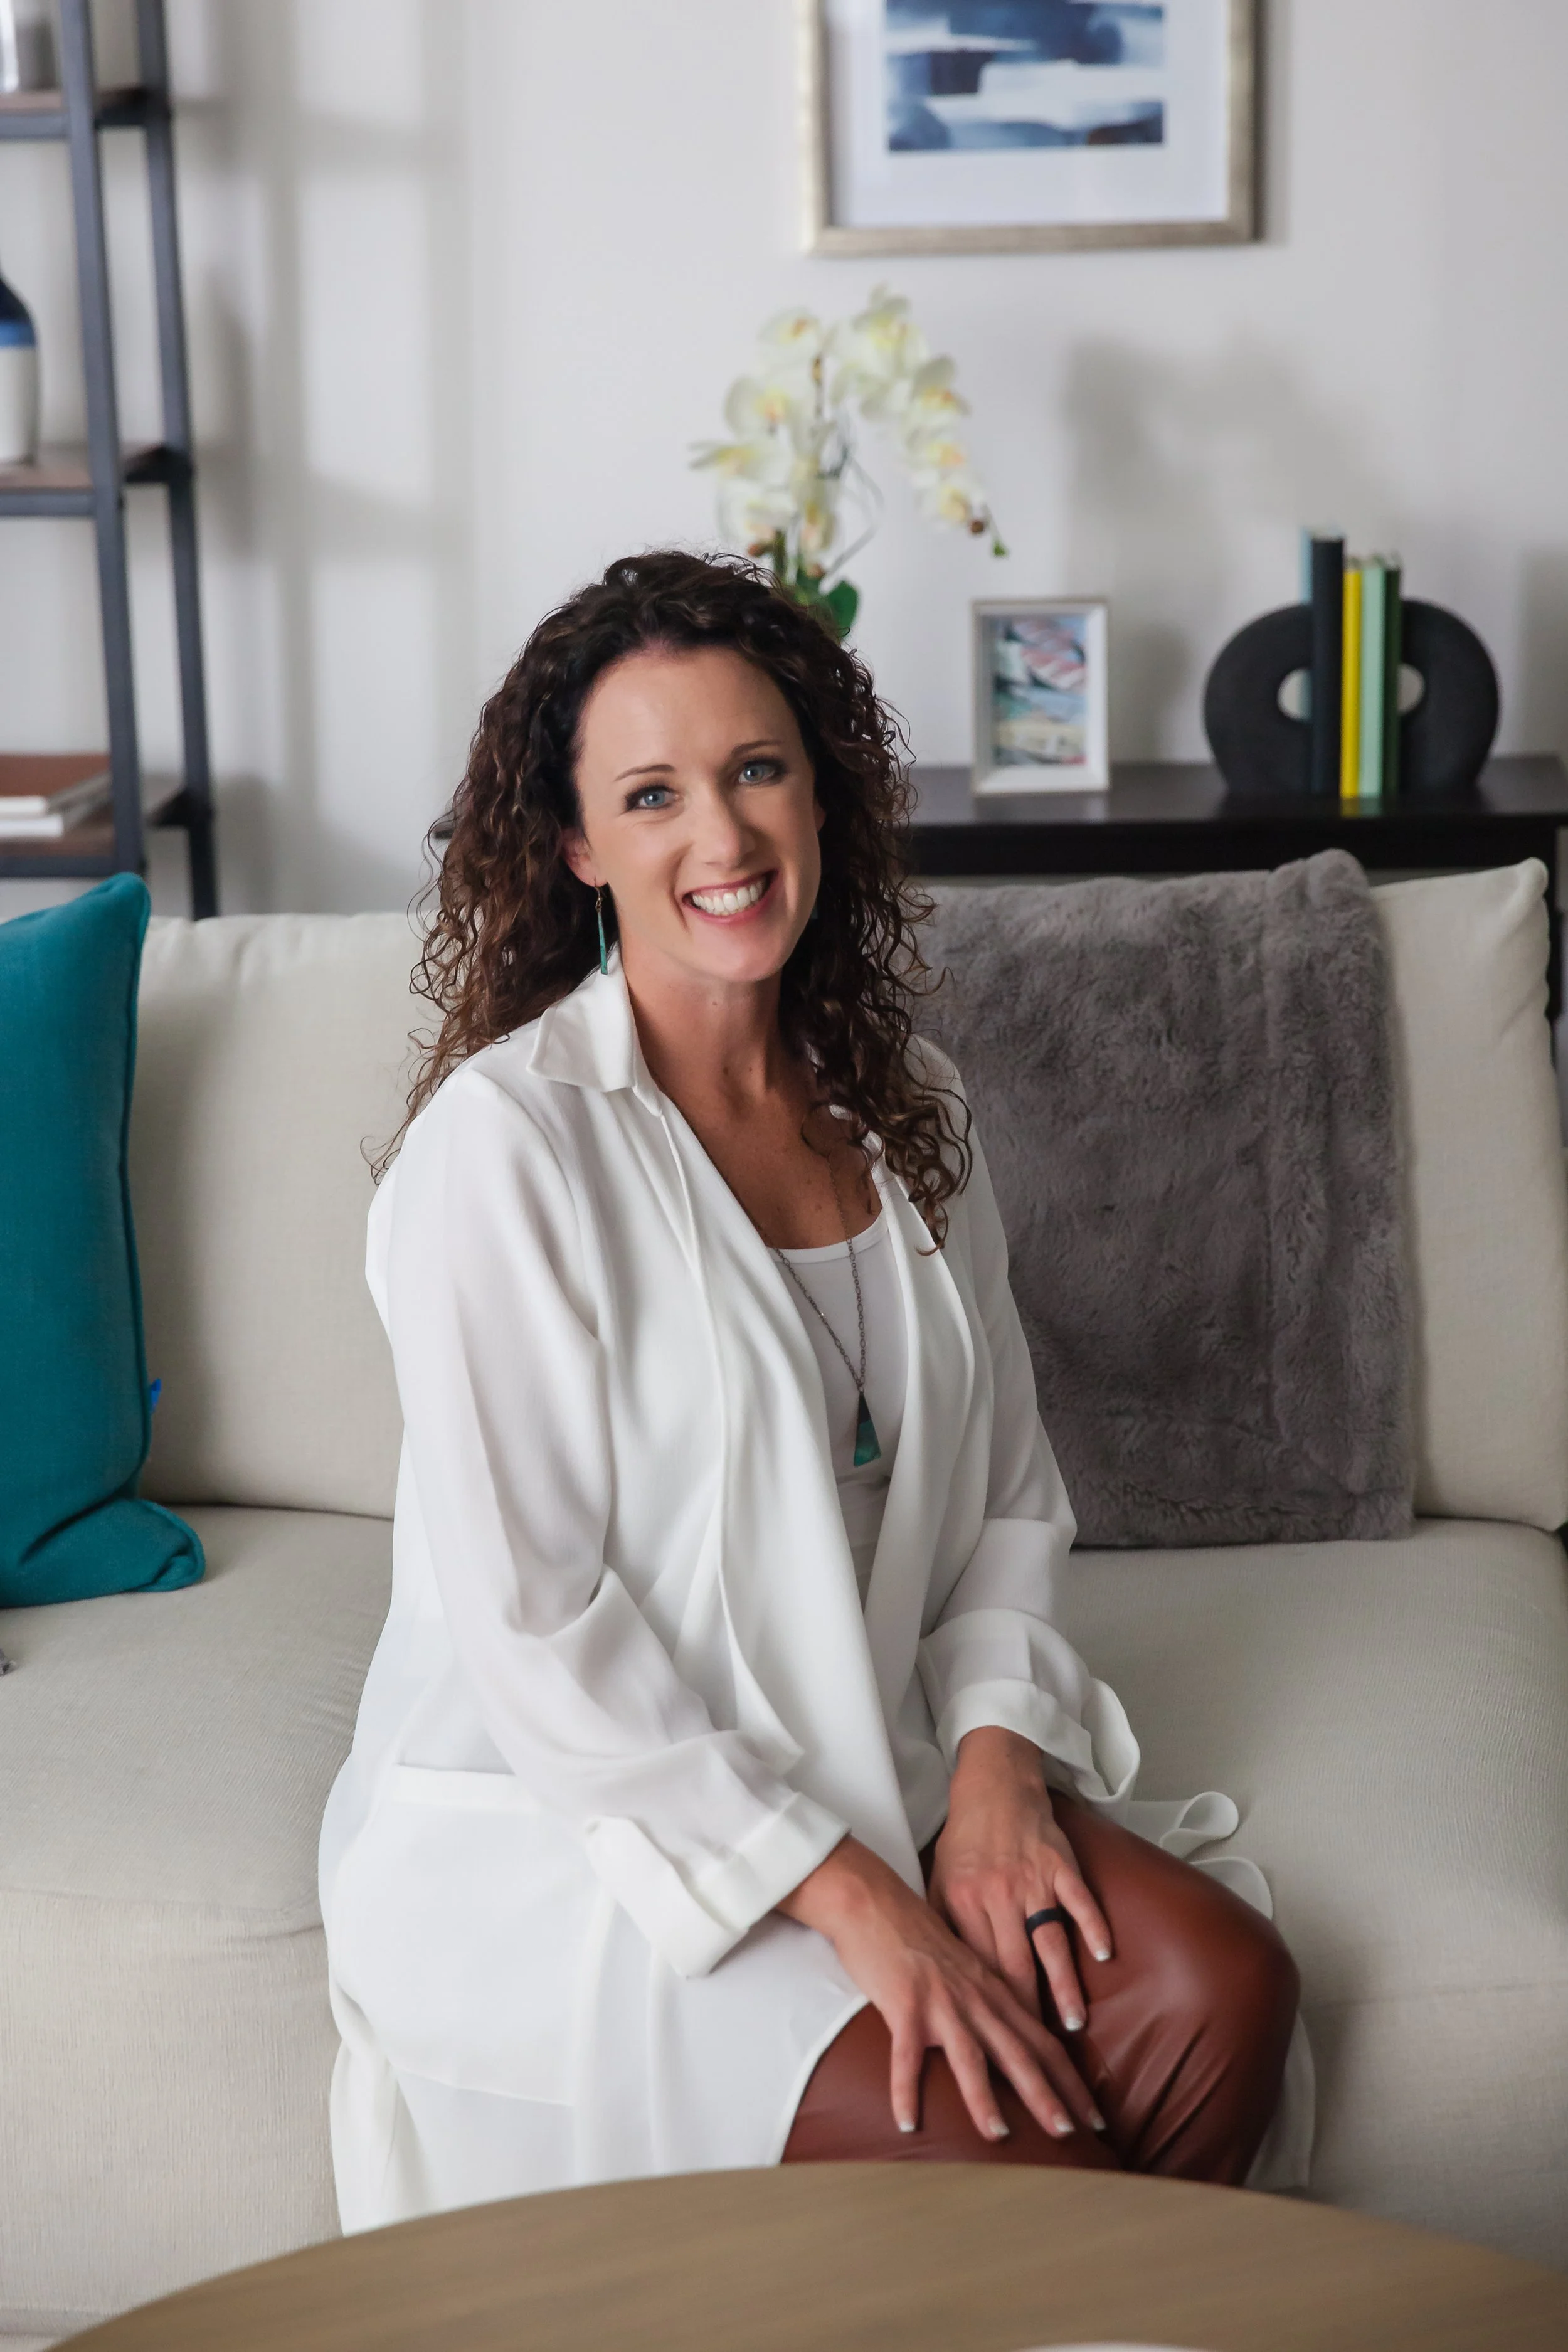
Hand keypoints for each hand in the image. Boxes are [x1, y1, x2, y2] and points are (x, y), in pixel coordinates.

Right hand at [778, 1834, 1102, 2144]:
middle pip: (1020, 2052)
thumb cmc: (917, 1937)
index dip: (1071, 2080)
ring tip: (999, 2136)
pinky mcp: (904, 2004)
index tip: (1094, 2116)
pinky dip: (906, 2091)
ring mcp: (940, 2002)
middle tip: (1070, 2134)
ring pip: (970, 2056)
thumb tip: (1008, 2039)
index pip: (1044, 2042)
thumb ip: (987, 2001)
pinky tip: (907, 2123)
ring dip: (984, 2098)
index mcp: (994, 1993)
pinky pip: (906, 2056)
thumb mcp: (965, 1969)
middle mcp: (976, 1999)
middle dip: (1048, 2095)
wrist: (875, 1902)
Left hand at [929, 1727, 1112, 2033]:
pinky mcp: (1060, 1863)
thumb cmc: (964, 1841)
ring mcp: (1032, 1879)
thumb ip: (942, 1927)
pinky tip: (1103, 1955)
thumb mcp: (938, 1881)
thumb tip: (941, 1981)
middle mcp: (998, 1894)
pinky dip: (1093, 1926)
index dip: (990, 2010)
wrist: (993, 1786)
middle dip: (1028, 2013)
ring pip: (1048, 1940)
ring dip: (1062, 1984)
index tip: (999, 2046)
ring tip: (1073, 2024)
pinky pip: (1079, 1899)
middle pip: (1014, 1964)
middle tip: (1041, 2055)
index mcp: (963, 1903)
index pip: (978, 1968)